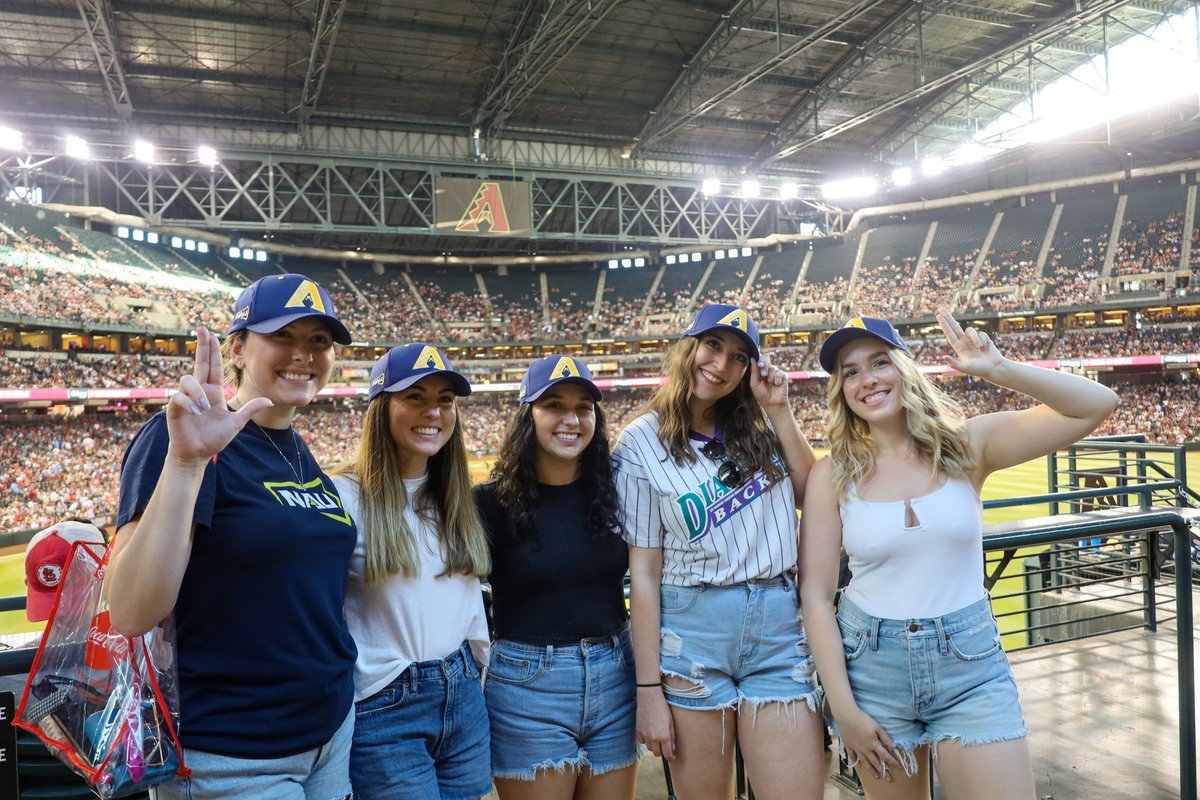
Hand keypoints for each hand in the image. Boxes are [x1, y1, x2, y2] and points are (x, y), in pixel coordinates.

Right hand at [165, 326, 271, 466]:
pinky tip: (196, 412)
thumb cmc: (213, 439)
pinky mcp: (175, 409)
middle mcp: (199, 392)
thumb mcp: (236, 423)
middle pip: (200, 363)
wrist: (197, 454)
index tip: (211, 334)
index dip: (212, 350)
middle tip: (201, 328)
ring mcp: (186, 399)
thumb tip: (269, 401)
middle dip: (201, 346)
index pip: (213, 366)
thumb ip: (250, 410)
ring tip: (205, 407)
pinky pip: (178, 397)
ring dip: (197, 391)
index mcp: (213, 392)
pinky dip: (188, 402)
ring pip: (188, 379)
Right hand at [635, 687, 675, 760]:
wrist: (649, 697)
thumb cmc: (662, 707)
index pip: (667, 754)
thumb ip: (672, 736)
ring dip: (653, 745)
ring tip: (656, 736)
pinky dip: (646, 739)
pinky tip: (649, 732)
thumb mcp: (671, 722)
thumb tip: (673, 746)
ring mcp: (645, 735)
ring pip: (649, 748)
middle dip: (661, 751)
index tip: (672, 757)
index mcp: (664, 736)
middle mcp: (654, 738)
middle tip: (664, 745)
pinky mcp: (638, 731)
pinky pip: (642, 741)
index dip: (670, 757)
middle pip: (657, 753)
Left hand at [749, 352, 789, 410]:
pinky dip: (777, 381)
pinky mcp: (783, 376)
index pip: (759, 360)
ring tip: (770, 384)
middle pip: (766, 360)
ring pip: (772, 368)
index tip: (758, 362)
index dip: (759, 360)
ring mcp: (776, 373)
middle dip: (764, 366)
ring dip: (770, 378)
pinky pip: (779, 374)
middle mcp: (768, 370)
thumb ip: (754, 371)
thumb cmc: (762, 394)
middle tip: (764, 374)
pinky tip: (776, 386)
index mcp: (760, 371)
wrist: (772, 403)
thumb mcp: (754, 383)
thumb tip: (752, 359)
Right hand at [838, 707, 899, 781]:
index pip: (885, 755)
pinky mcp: (849, 746)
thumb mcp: (877, 727)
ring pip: (865, 762)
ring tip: (876, 776)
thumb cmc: (864, 720)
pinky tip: (858, 766)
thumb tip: (894, 746)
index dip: (893, 762)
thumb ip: (885, 737)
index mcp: (874, 744)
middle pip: (876, 762)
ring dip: (871, 770)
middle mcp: (866, 749)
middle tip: (888, 778)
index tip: (899, 768)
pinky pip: (852, 756)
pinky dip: (855, 762)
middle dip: (883, 770)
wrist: (848, 717)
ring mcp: (857, 749)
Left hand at [937, 306, 1004, 379]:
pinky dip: (983, 341)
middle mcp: (964, 342)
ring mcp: (973, 339)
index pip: (949, 334)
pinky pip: (981, 334)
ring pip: (970, 331)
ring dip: (976, 339)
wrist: (995, 368)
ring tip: (981, 349)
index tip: (939, 316)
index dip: (944, 325)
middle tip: (941, 308)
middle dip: (948, 317)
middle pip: (955, 326)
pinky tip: (986, 349)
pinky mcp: (983, 338)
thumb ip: (954, 363)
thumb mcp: (965, 368)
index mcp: (958, 348)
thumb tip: (943, 356)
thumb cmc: (979, 370)